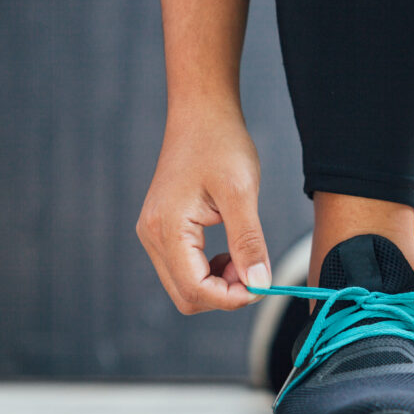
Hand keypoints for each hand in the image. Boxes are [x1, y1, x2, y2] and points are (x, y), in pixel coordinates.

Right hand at [136, 103, 269, 313]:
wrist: (202, 115)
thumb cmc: (220, 145)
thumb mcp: (241, 194)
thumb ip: (249, 242)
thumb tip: (259, 284)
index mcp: (166, 228)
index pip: (195, 289)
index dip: (231, 298)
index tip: (261, 286)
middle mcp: (152, 236)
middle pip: (187, 296)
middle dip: (224, 295)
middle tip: (255, 271)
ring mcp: (154, 234)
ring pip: (185, 286)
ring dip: (219, 284)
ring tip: (245, 257)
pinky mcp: (163, 230)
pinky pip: (185, 268)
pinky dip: (211, 272)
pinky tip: (232, 252)